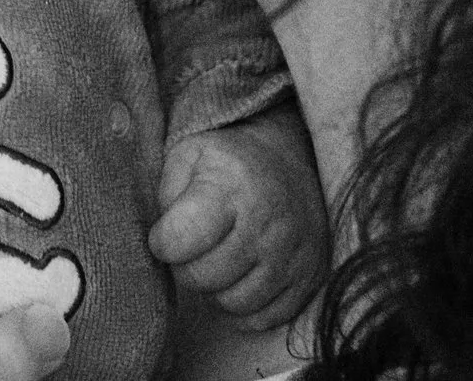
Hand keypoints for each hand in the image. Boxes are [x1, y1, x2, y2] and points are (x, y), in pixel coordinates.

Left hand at [150, 103, 329, 329]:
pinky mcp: (311, 276)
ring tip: (216, 258)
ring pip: (234, 303)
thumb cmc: (226, 160)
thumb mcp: (186, 154)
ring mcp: (294, 253)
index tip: (164, 234)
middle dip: (186, 267)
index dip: (162, 242)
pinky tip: (241, 275)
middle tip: (190, 249)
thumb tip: (161, 242)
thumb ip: (165, 195)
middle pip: (205, 277)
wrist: (286, 158)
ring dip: (216, 288)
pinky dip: (246, 305)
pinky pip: (265, 318)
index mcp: (232, 186)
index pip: (181, 240)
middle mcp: (268, 223)